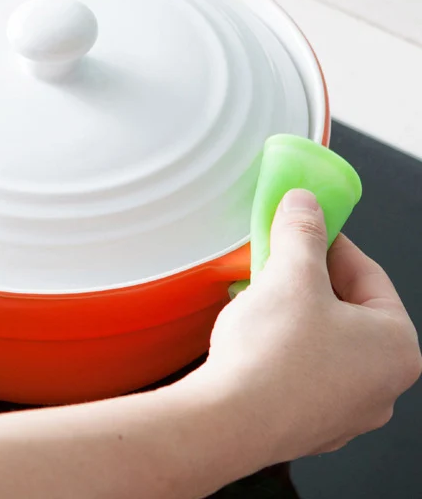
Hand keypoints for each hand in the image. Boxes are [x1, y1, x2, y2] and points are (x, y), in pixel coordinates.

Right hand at [206, 188, 420, 462]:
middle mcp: (381, 385)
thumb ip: (302, 231)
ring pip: (322, 339)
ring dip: (292, 310)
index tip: (304, 226)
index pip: (369, 274)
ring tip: (257, 295)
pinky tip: (253, 335)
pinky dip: (280, 345)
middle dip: (306, 278)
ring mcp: (345, 409)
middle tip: (275, 259)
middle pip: (345, 307)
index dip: (330, 242)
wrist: (229, 421)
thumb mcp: (291, 275)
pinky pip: (300, 368)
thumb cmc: (272, 356)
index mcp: (395, 347)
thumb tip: (306, 204)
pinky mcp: (308, 421)